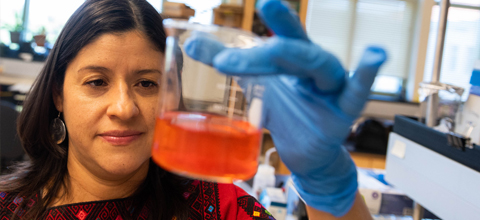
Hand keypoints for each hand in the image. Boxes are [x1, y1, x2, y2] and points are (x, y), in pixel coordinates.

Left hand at [184, 0, 386, 216]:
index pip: (285, 35)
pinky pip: (357, 92)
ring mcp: (332, 87)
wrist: (305, 152)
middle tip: (245, 33)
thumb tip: (190, 43)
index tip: (263, 2)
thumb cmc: (285, 112)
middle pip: (296, 49)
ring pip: (319, 65)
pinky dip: (365, 75)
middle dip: (272, 41)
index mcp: (295, 59)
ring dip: (297, 57)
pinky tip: (375, 54)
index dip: (277, 17)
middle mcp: (315, 67)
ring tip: (276, 46)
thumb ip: (226, 60)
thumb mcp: (253, 83)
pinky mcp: (344, 112)